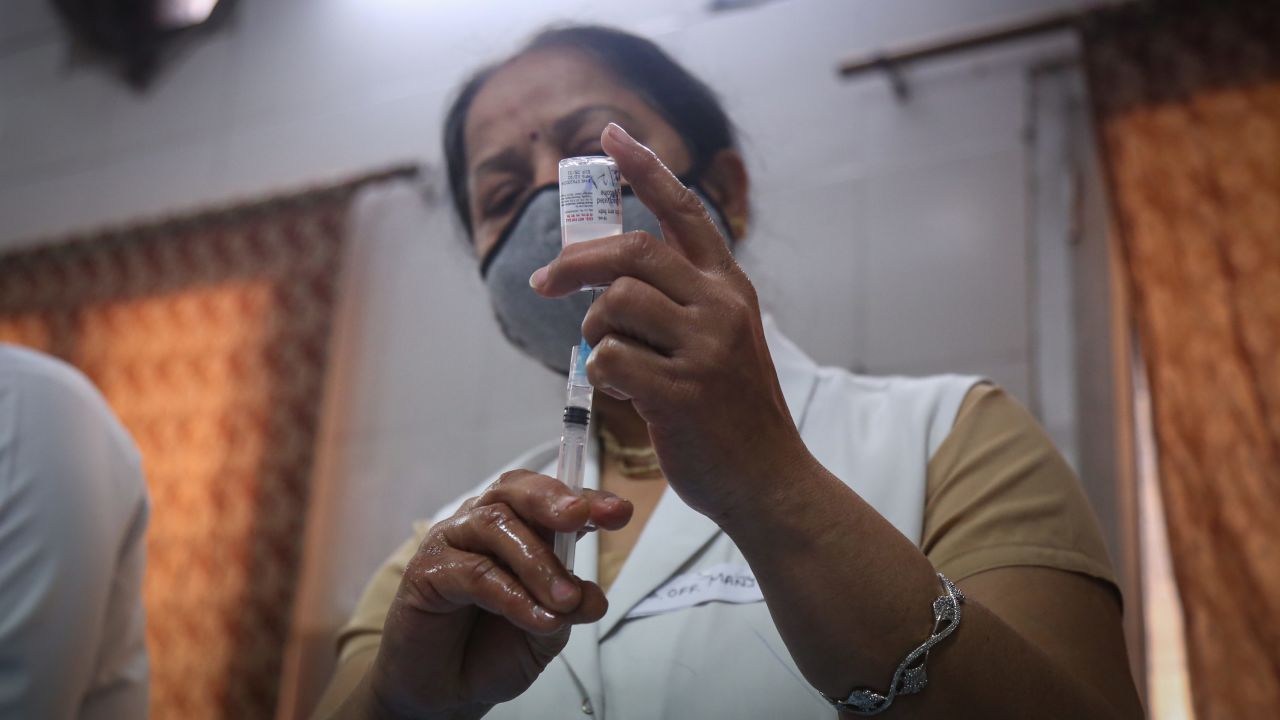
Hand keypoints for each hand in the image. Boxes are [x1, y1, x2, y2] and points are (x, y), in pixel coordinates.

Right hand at [366, 470, 631, 717]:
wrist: (448, 690)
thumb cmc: (494, 648)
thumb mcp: (547, 629)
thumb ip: (569, 608)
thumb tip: (592, 597)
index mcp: (518, 527)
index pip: (551, 498)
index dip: (586, 498)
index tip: (619, 512)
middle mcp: (482, 523)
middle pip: (514, 490)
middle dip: (553, 500)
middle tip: (580, 519)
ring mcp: (451, 541)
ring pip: (495, 525)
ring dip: (537, 562)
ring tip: (564, 601)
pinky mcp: (426, 570)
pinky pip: (474, 572)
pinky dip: (512, 595)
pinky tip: (537, 619)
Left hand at [530, 122, 807, 520]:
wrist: (770, 481)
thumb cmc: (735, 415)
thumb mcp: (726, 341)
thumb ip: (683, 304)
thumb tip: (609, 282)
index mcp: (730, 289)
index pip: (685, 212)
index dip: (645, 170)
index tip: (611, 136)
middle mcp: (721, 308)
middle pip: (632, 252)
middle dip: (576, 263)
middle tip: (545, 283)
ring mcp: (704, 350)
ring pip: (614, 305)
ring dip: (592, 331)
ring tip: (608, 359)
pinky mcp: (680, 394)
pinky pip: (609, 359)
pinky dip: (599, 374)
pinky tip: (622, 393)